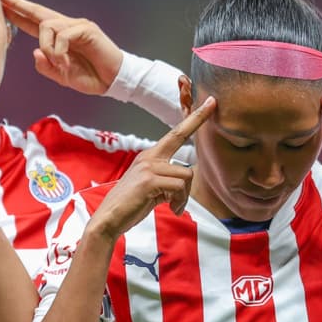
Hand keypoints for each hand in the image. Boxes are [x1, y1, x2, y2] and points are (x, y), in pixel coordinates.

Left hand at [0, 0, 123, 95]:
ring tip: (59, 64)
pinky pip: (62, 35)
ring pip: (47, 26)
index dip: (17, 13)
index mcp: (58, 36)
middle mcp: (66, 26)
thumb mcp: (61, 76)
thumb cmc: (90, 76)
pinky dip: (59, 51)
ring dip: (47, 47)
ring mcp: (76, 26)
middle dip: (17, 4)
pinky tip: (65, 63)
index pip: (33, 21)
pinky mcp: (86, 29)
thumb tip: (35, 52)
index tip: (2, 3)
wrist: (112, 81)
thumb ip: (46, 66)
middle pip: (37, 11)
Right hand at [89, 98, 215, 239]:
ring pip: (186, 174)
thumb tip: (182, 184)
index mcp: (149, 157)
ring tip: (174, 206)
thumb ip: (166, 180)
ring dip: (184, 195)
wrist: (108, 219)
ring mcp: (148, 167)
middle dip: (197, 118)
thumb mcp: (151, 188)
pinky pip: (179, 187)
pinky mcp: (149, 180)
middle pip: (180, 136)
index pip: (174, 134)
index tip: (208, 103)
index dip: (192, 119)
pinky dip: (179, 202)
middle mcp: (148, 157)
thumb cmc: (130, 206)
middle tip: (213, 102)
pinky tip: (171, 210)